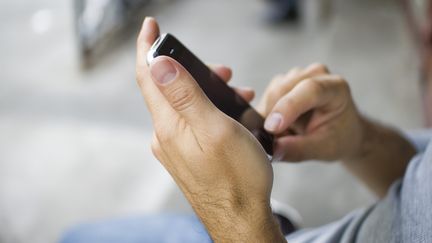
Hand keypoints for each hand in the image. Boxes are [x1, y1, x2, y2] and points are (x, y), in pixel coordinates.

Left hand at [136, 18, 284, 241]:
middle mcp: (165, 136)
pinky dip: (208, 111)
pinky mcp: (186, 157)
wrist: (241, 219)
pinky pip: (191, 124)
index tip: (151, 26)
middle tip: (223, 71)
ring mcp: (174, 148)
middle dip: (193, 71)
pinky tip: (229, 118)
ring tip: (237, 95)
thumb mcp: (214, 128)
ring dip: (206, 92)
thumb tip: (157, 64)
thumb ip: (184, 95)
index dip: (147, 47)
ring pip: (184, 106)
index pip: (148, 76)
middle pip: (168, 89)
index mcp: (168, 125)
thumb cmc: (236, 177)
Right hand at [257, 64, 364, 161]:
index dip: (288, 107)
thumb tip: (272, 150)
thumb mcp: (323, 149)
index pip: (309, 89)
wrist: (340, 132)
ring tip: (288, 132)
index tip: (272, 128)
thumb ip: (298, 149)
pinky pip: (265, 98)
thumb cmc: (338, 138)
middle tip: (279, 141)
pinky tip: (281, 125)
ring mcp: (297, 75)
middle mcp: (315, 74)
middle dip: (274, 117)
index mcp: (336, 87)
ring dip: (270, 117)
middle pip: (282, 90)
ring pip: (271, 94)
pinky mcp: (282, 82)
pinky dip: (267, 115)